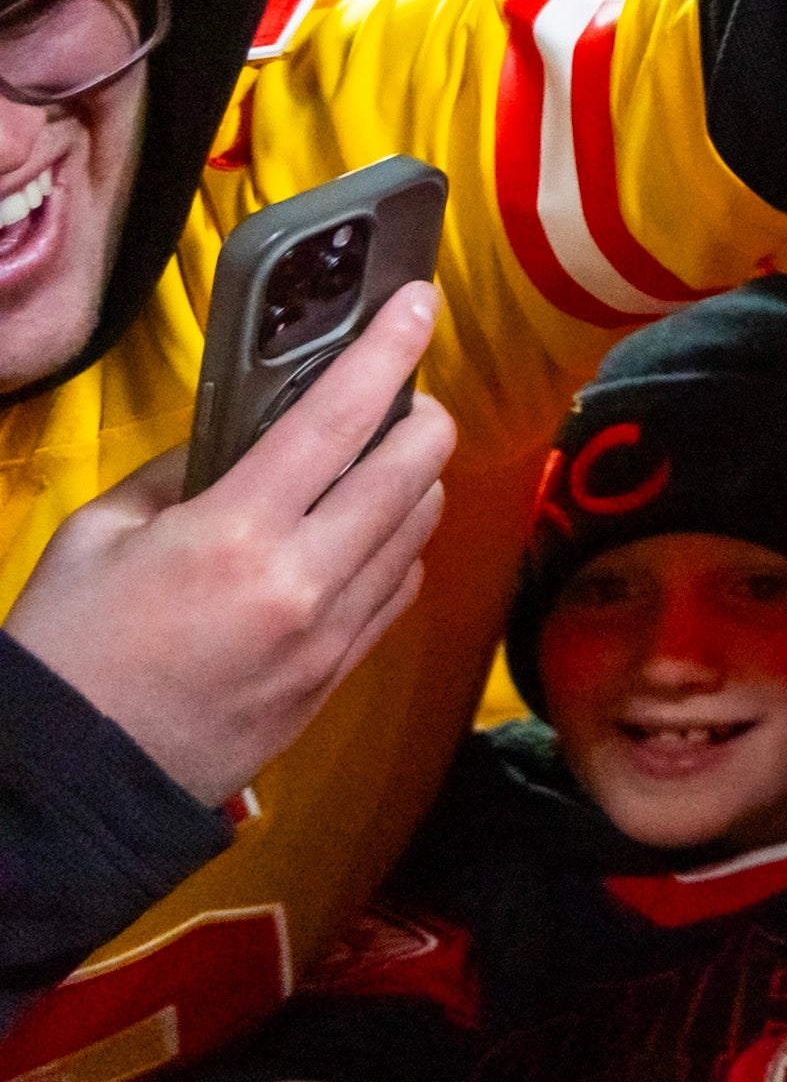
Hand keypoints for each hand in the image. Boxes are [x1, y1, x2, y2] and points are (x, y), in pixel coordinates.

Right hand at [6, 285, 456, 806]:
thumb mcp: (97, 535)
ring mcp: (333, 635)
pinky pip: (398, 589)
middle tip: (408, 391)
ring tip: (387, 455)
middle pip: (410, 472)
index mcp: (236, 536)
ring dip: (416, 480)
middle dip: (422, 416)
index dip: (387, 350)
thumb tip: (241, 439)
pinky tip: (370, 529)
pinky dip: (399, 544)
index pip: (339, 420)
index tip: (420, 303)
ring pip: (417, 529)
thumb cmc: (69, 649)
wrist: (75, 778)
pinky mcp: (341, 675)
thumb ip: (180, 474)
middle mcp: (305, 582)